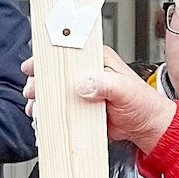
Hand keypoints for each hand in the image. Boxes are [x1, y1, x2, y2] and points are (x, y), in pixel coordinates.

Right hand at [21, 49, 178, 152]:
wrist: (145, 126)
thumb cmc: (142, 103)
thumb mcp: (125, 89)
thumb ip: (106, 84)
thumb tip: (85, 84)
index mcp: (97, 59)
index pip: (67, 51)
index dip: (47, 57)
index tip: (34, 65)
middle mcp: (87, 72)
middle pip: (55, 71)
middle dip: (39, 81)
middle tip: (33, 91)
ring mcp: (83, 89)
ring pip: (55, 90)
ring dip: (42, 99)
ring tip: (36, 107)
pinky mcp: (81, 106)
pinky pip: (62, 106)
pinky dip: (51, 112)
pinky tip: (44, 116)